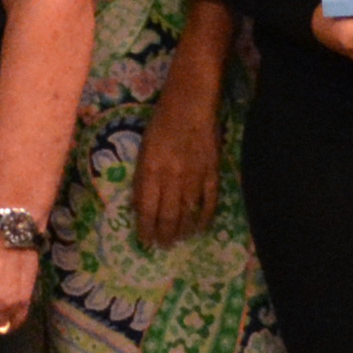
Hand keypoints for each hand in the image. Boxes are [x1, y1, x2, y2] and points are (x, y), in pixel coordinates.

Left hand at [132, 77, 224, 244]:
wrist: (191, 105)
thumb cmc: (161, 125)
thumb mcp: (143, 151)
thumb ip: (142, 180)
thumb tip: (140, 208)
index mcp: (151, 171)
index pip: (147, 211)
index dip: (146, 230)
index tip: (145, 242)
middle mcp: (172, 178)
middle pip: (168, 217)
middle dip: (164, 236)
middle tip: (163, 247)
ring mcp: (194, 177)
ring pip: (188, 214)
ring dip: (182, 231)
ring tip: (178, 241)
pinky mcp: (212, 173)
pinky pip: (210, 202)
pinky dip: (205, 218)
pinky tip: (200, 228)